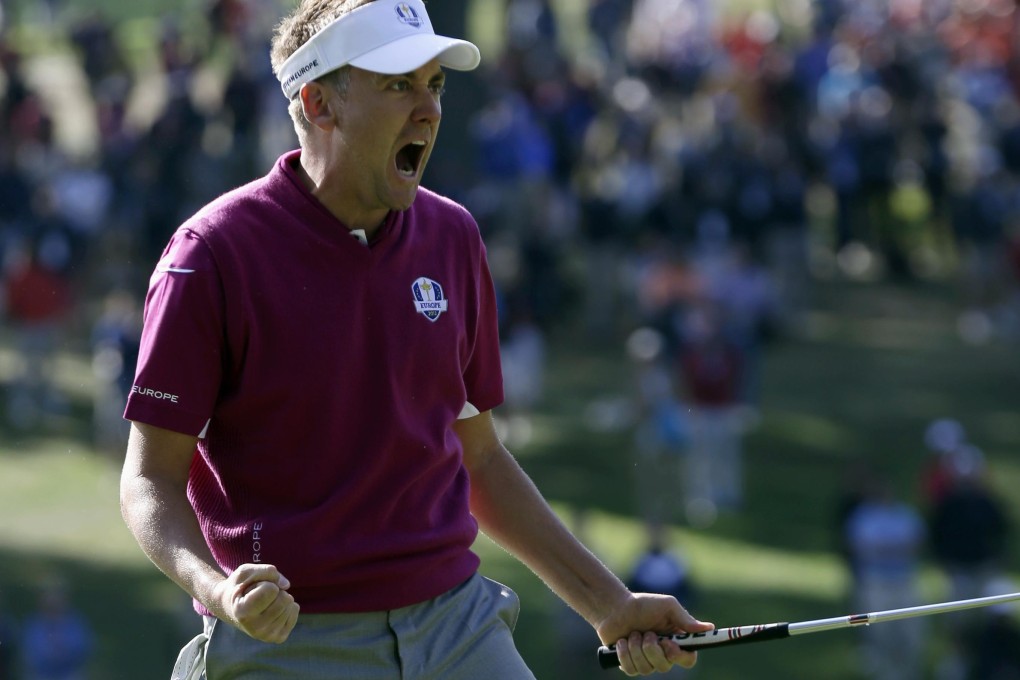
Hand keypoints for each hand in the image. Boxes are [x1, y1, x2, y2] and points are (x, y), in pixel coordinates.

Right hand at [211, 563, 299, 642]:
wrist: (231, 608)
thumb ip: (266, 571)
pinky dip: (287, 605)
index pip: (272, 589)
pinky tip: (272, 609)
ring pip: (291, 605)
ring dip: (280, 598)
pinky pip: (295, 611)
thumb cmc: (240, 587)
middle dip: (276, 590)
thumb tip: (287, 585)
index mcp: (243, 612)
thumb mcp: (246, 572)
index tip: (252, 590)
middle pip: (284, 598)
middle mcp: (255, 629)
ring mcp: (267, 635)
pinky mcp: (278, 637)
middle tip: (260, 595)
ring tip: (264, 603)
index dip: (265, 583)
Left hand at [596, 593, 713, 675]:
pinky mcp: (631, 665)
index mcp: (676, 641)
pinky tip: (622, 641)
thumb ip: (685, 619)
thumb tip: (709, 628)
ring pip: (647, 669)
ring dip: (637, 648)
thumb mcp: (667, 606)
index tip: (669, 644)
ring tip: (633, 633)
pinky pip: (631, 670)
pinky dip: (625, 653)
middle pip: (665, 666)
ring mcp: (647, 661)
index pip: (688, 659)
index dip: (681, 656)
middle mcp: (663, 654)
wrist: (615, 608)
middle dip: (652, 649)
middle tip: (647, 633)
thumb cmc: (643, 605)